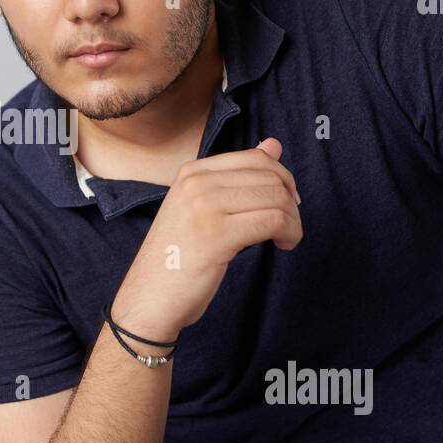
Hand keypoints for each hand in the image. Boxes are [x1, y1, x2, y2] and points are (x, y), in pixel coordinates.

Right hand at [114, 137, 302, 334]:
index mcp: (191, 172)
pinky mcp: (217, 234)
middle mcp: (196, 183)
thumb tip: (274, 144)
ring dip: (293, 221)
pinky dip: (289, 233)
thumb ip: (237, 177)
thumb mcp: (203, 209)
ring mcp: (204, 206)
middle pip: (269, 178)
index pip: (255, 158)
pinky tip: (283, 245)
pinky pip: (273, 221)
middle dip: (291, 203)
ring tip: (286, 238)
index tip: (288, 202)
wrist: (149, 298)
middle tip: (289, 226)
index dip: (282, 178)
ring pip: (275, 198)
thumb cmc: (178, 257)